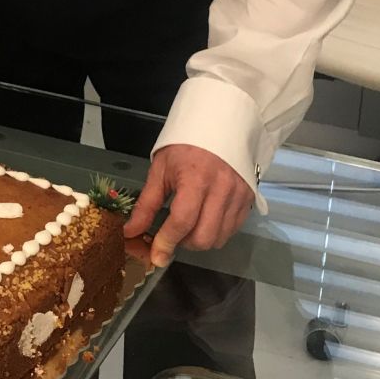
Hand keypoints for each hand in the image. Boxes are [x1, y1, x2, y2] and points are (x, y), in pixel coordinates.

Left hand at [123, 145, 253, 266]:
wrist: (219, 124)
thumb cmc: (186, 145)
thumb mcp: (161, 170)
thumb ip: (147, 204)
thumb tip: (131, 232)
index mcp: (195, 178)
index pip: (182, 221)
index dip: (167, 242)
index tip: (156, 254)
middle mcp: (221, 189)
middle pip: (204, 237)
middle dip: (184, 244)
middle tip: (173, 235)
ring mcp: (238, 195)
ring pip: (220, 238)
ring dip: (201, 240)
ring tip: (189, 226)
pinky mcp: (249, 198)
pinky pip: (233, 229)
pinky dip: (217, 232)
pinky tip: (205, 220)